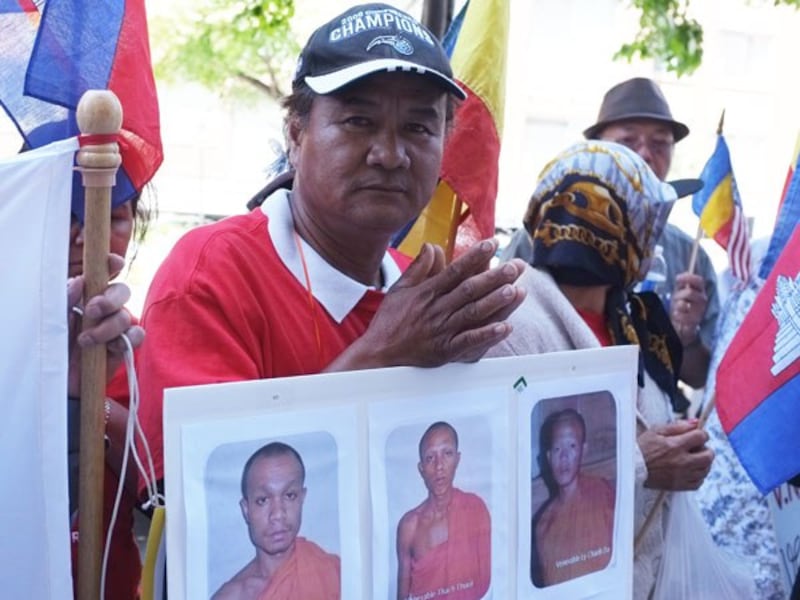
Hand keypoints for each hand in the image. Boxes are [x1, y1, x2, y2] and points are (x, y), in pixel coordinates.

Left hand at [67, 254, 144, 396]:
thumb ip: (65, 298)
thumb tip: (81, 280)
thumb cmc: (54, 346)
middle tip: (91, 311)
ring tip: (87, 340)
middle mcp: (104, 308)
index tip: (113, 262)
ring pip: (127, 315)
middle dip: (110, 299)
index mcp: (86, 295)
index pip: (103, 273)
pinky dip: (127, 339)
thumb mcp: (54, 319)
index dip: (112, 264)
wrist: (60, 380)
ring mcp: (116, 326)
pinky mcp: (124, 345)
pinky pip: (138, 335)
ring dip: (109, 326)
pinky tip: (111, 347)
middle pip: (122, 291)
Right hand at [329, 239, 526, 369]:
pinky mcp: (445, 351)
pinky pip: (469, 342)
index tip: (493, 244)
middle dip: (495, 276)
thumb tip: (432, 245)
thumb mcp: (399, 289)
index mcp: (426, 292)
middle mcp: (436, 309)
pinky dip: (487, 335)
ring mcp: (442, 330)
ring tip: (516, 290)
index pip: (455, 270)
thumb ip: (418, 267)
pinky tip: (505, 327)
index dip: (475, 256)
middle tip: (516, 266)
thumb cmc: (389, 321)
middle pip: (470, 289)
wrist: (378, 354)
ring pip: (473, 313)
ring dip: (496, 302)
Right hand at [638, 419, 713, 490]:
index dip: (702, 434)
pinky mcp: (679, 486)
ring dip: (703, 462)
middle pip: (708, 455)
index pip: (701, 437)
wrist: (631, 467)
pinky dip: (698, 476)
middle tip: (697, 448)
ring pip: (706, 469)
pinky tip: (690, 470)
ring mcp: (682, 475)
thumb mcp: (656, 431)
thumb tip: (696, 422)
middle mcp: (681, 461)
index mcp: (675, 445)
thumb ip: (678, 426)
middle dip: (705, 449)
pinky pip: (699, 482)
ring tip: (694, 459)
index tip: (697, 435)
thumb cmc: (642, 447)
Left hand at [669, 272, 706, 345]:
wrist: (683, 324)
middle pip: (690, 292)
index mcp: (700, 291)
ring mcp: (699, 311)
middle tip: (676, 299)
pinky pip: (681, 315)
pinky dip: (677, 315)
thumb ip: (682, 284)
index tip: (677, 278)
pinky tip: (677, 316)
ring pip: (683, 304)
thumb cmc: (682, 305)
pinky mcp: (695, 321)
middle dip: (679, 295)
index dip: (689, 278)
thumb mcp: (681, 292)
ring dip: (676, 305)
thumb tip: (680, 276)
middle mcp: (702, 300)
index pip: (699, 281)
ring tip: (677, 309)